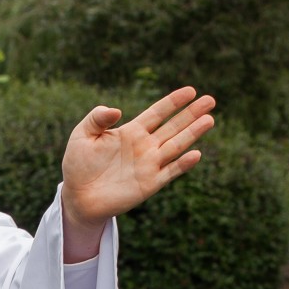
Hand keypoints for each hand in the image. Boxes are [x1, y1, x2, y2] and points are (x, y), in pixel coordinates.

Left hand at [61, 86, 216, 256]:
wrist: (77, 197)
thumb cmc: (78, 165)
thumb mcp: (81, 135)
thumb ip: (97, 118)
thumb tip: (117, 110)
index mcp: (131, 132)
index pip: (157, 113)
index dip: (173, 102)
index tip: (190, 91)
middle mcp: (145, 146)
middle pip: (173, 127)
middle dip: (191, 114)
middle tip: (210, 100)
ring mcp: (149, 165)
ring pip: (176, 146)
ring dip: (193, 133)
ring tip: (209, 119)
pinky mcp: (149, 184)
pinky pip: (170, 172)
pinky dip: (182, 164)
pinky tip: (195, 153)